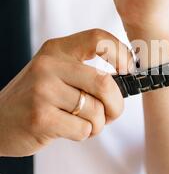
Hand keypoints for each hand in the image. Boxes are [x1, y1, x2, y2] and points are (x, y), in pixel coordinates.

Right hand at [0, 29, 131, 156]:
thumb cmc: (35, 99)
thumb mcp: (54, 73)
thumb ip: (84, 72)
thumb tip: (126, 80)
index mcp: (56, 50)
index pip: (98, 38)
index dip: (121, 53)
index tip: (128, 70)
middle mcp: (49, 66)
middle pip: (104, 82)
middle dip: (116, 104)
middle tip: (112, 113)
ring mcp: (43, 92)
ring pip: (96, 110)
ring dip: (97, 124)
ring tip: (83, 123)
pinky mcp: (41, 118)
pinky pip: (84, 129)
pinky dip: (84, 134)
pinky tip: (67, 130)